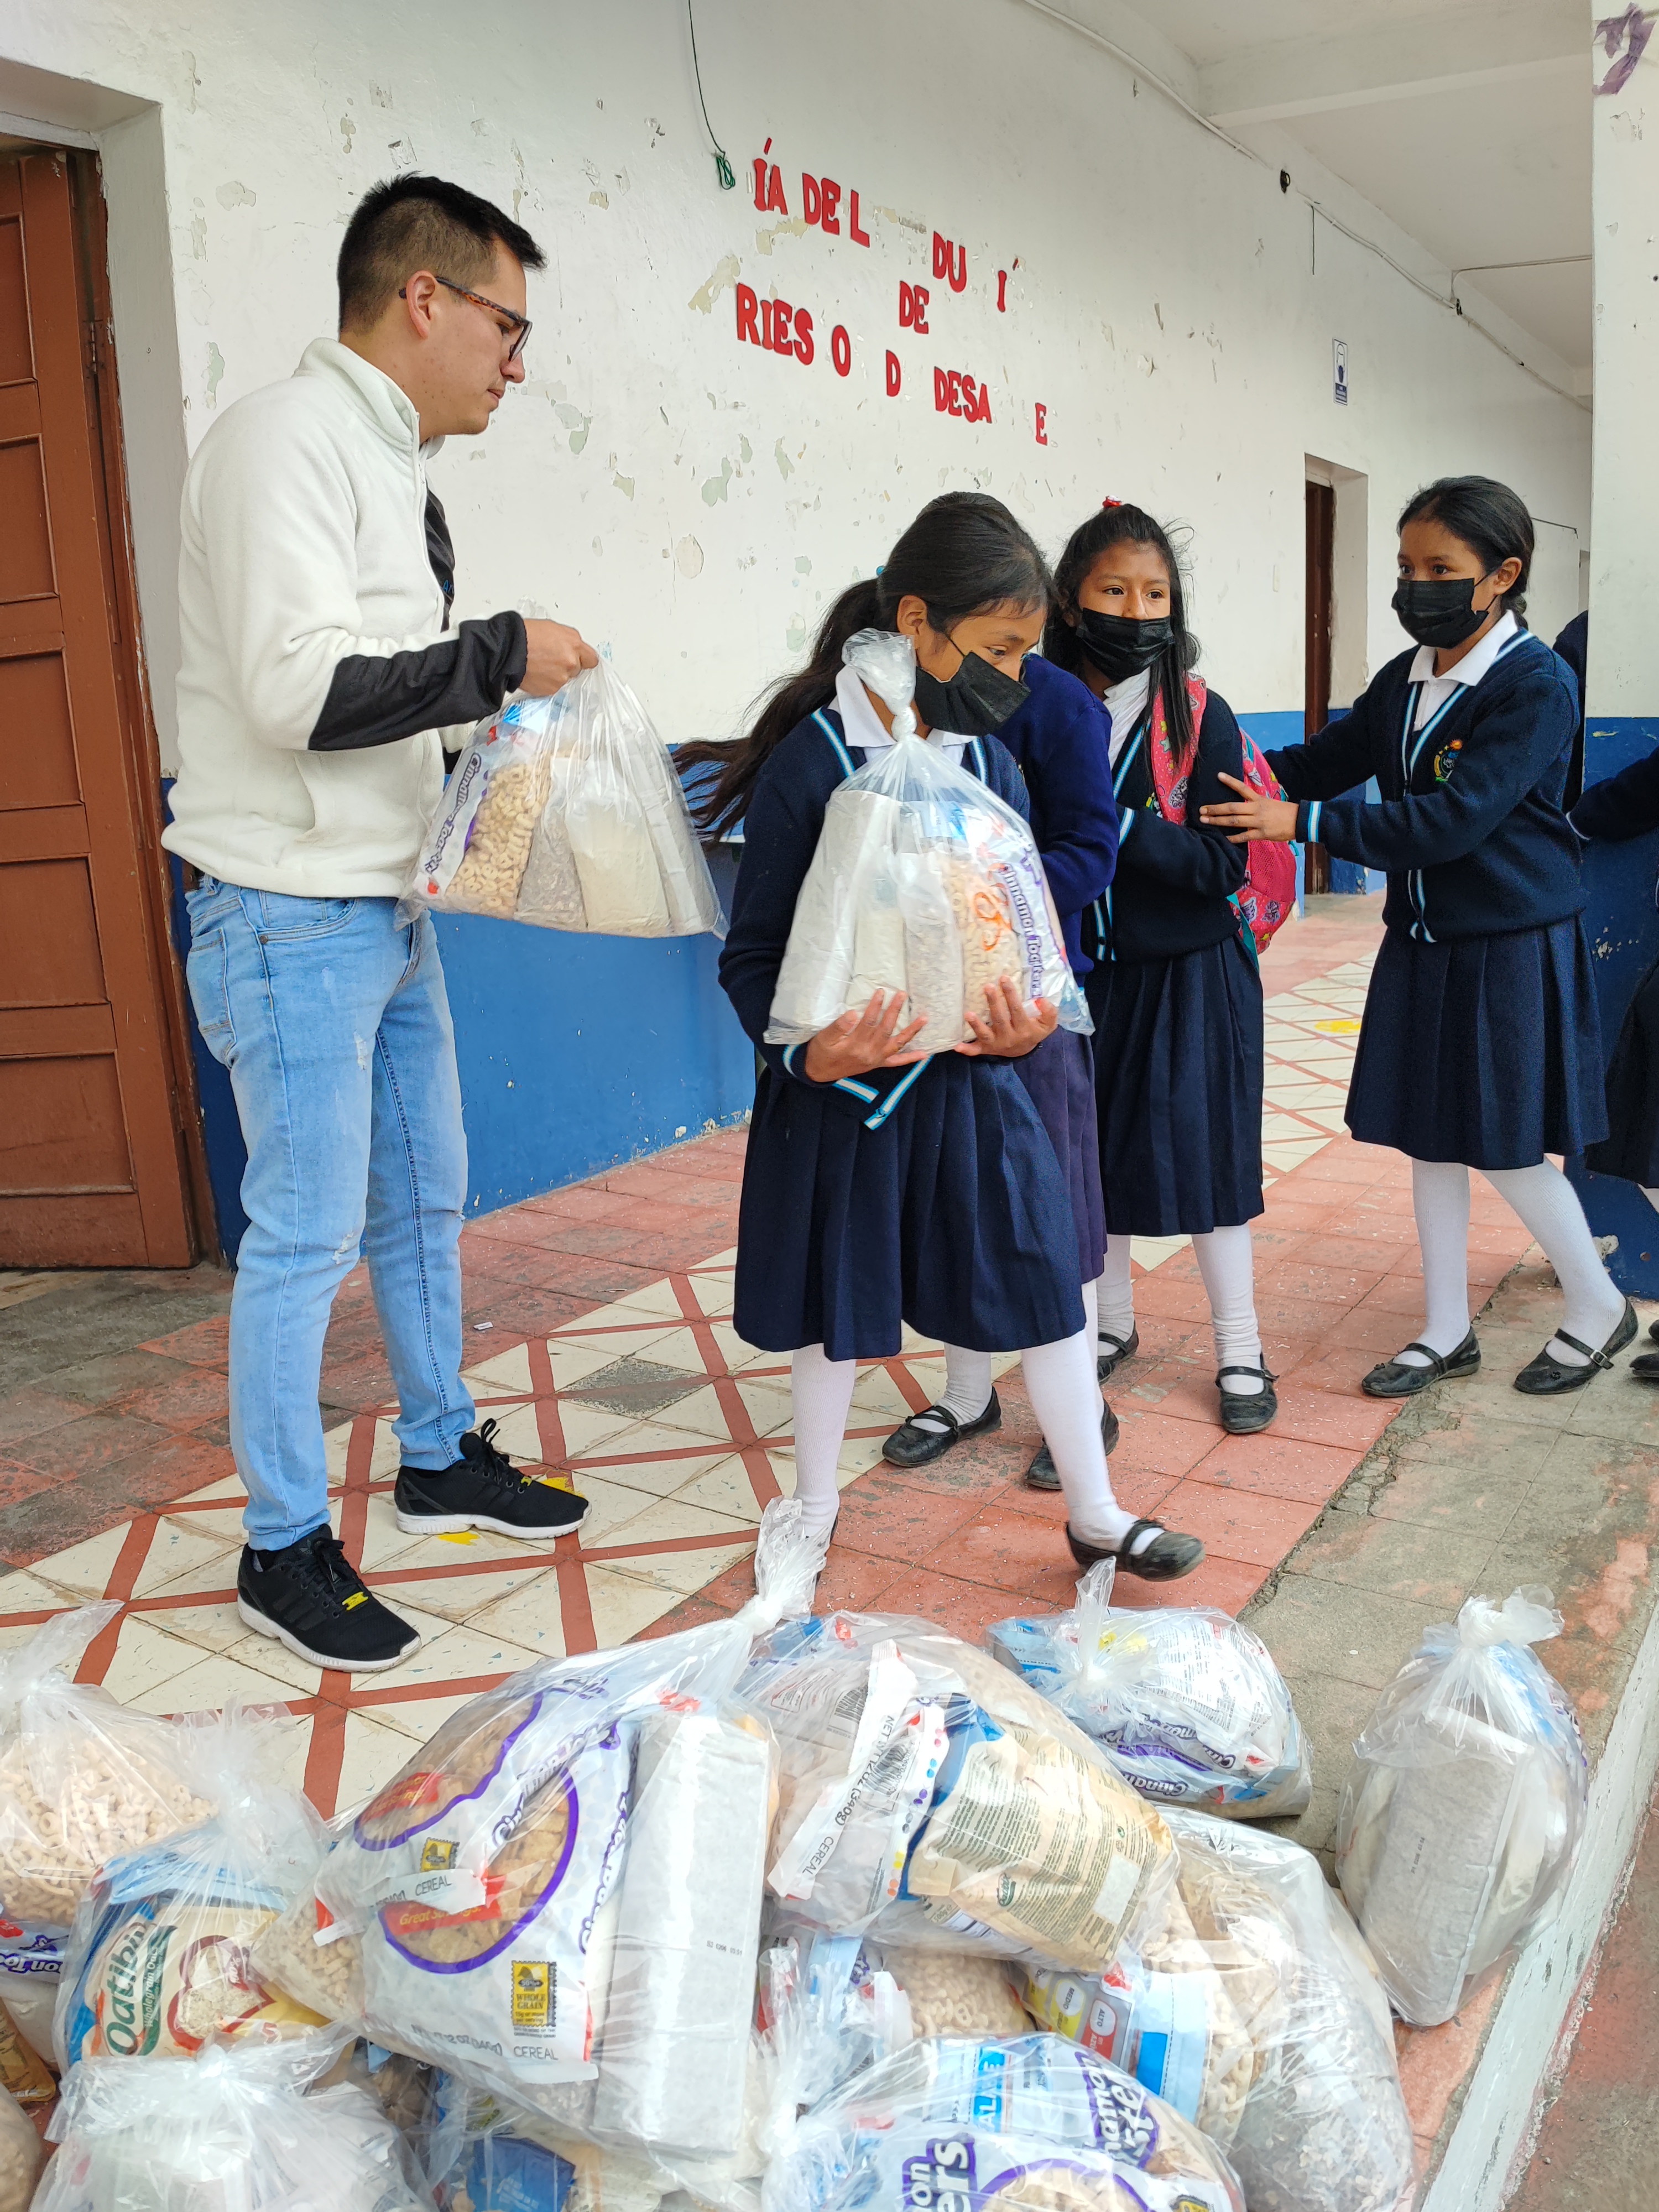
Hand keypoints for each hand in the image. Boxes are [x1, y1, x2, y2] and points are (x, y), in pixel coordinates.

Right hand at [520, 618, 599, 695]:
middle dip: (566, 666)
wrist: (508, 649)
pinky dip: (545, 683)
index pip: (592, 659)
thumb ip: (568, 641)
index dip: (584, 659)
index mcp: (574, 644)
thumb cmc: (525, 635)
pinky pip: (552, 687)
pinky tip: (535, 673)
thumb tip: (572, 649)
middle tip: (549, 659)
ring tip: (539, 665)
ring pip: (564, 679)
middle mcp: (571, 662)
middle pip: (576, 669)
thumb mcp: (553, 628)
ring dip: (555, 675)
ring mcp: (561, 678)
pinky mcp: (551, 689)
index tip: (580, 660)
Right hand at [803, 991, 929, 1081]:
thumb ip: (838, 1026)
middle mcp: (869, 1053)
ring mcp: (876, 1060)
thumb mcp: (824, 1038)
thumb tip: (853, 1013)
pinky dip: (910, 1058)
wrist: (819, 1072)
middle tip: (902, 994)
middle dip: (894, 1011)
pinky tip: (924, 1054)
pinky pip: (897, 1062)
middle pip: (886, 1029)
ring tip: (924, 1019)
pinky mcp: (878, 1064)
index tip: (881, 992)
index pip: (869, 1022)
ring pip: (897, 1043)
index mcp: (855, 1046)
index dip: (875, 1006)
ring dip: (911, 1031)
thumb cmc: (821, 1052)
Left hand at [956, 977, 1058, 1057]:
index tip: (1004, 978)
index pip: (1017, 1010)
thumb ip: (1049, 1012)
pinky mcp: (986, 1049)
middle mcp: (1009, 1037)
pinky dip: (967, 1049)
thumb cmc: (1034, 1031)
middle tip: (987, 986)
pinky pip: (975, 1051)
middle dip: (993, 1003)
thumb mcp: (1047, 1024)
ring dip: (976, 1025)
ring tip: (968, 1013)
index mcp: (1024, 1029)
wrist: (1023, 1050)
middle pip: (1000, 1019)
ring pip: (985, 1034)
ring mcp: (996, 1044)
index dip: (1010, 994)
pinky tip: (957, 1046)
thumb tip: (1041, 1000)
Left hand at [1198, 774, 1299, 843]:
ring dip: (1218, 821)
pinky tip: (1223, 839)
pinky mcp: (1261, 834)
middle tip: (1202, 809)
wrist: (1301, 821)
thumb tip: (1243, 805)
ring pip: (1234, 821)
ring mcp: (1258, 822)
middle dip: (1215, 808)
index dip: (1230, 781)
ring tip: (1205, 821)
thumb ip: (1256, 804)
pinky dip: (1233, 838)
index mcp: (1259, 799)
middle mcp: (1257, 809)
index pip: (1242, 788)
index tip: (1218, 775)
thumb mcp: (1270, 802)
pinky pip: (1244, 836)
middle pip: (1232, 807)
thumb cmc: (1285, 811)